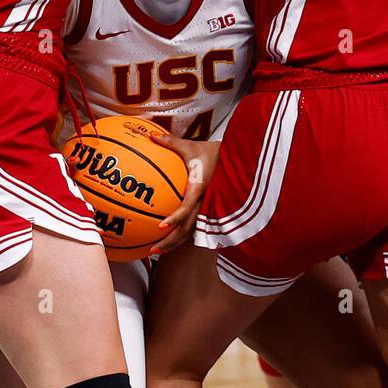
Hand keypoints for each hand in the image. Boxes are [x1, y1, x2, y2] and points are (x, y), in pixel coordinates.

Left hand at [147, 132, 221, 254]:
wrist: (236, 159)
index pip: (187, 207)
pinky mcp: (209, 211)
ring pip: (192, 231)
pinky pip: (195, 226)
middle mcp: (205, 202)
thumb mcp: (191, 146)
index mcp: (200, 188)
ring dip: (175, 243)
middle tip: (152, 250)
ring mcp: (208, 209)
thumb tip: (151, 136)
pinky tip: (170, 239)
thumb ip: (171, 142)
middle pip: (188, 228)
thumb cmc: (212, 152)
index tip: (161, 226)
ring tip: (158, 251)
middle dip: (171, 241)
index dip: (175, 218)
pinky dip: (182, 235)